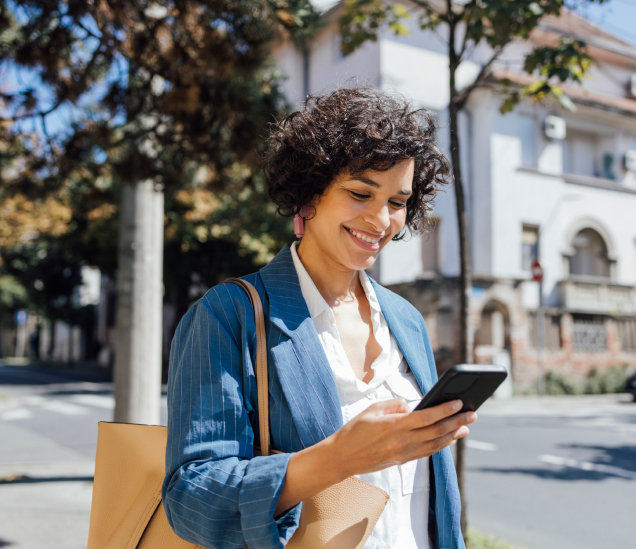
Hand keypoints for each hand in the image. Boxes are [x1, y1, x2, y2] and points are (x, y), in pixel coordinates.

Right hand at [329, 398, 476, 477]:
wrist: (342, 457)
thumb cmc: (354, 430)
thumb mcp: (372, 409)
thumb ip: (394, 405)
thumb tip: (410, 406)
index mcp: (394, 426)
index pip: (427, 417)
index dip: (445, 410)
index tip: (459, 402)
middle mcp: (402, 442)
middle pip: (436, 431)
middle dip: (457, 422)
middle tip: (472, 414)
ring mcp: (404, 453)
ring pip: (435, 444)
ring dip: (453, 435)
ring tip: (466, 427)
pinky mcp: (403, 460)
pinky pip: (427, 452)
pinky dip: (441, 445)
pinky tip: (449, 439)